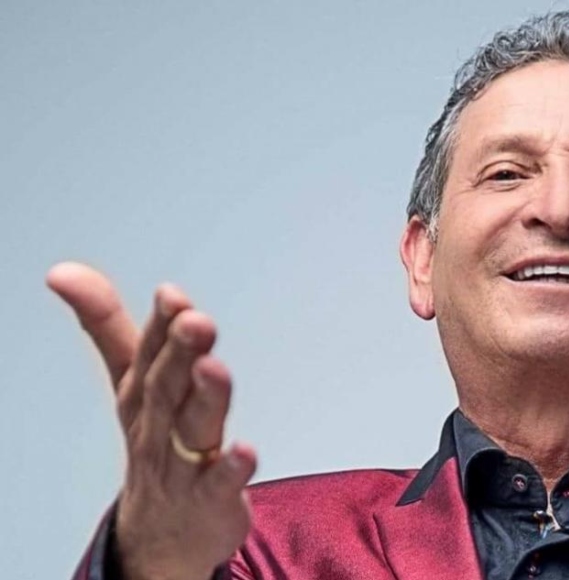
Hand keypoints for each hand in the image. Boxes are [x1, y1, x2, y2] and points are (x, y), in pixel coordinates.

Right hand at [48, 262, 256, 579]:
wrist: (162, 531)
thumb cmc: (155, 440)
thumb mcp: (131, 382)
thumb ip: (108, 324)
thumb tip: (63, 271)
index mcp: (143, 392)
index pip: (149, 353)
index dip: (161, 325)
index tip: (172, 295)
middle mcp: (159, 425)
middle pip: (168, 387)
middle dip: (180, 352)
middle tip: (195, 321)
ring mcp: (183, 464)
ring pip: (192, 429)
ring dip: (206, 399)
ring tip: (215, 369)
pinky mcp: (210, 499)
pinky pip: (218, 483)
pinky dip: (231, 468)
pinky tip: (247, 451)